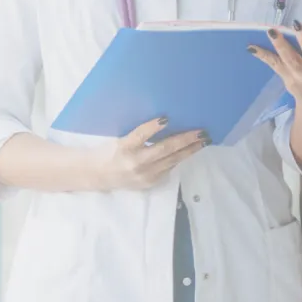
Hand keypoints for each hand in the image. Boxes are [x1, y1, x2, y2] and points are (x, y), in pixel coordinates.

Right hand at [87, 116, 207, 190]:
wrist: (99, 176)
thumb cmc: (110, 151)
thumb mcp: (120, 139)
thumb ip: (139, 135)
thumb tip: (165, 123)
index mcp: (124, 147)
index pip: (140, 135)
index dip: (153, 127)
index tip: (166, 118)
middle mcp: (135, 162)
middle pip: (164, 149)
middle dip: (185, 140)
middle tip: (202, 132)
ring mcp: (144, 175)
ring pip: (172, 160)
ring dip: (189, 150)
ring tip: (202, 141)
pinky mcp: (149, 183)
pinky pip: (168, 168)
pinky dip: (179, 158)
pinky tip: (189, 151)